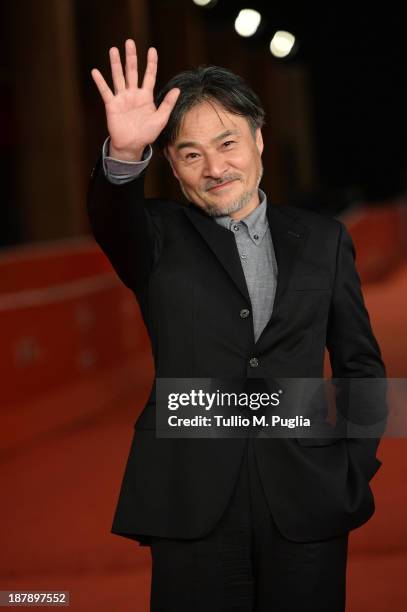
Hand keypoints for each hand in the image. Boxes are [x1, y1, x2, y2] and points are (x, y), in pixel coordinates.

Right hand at [91, 39, 179, 160]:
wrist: (132, 145)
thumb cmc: (147, 133)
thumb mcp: (161, 119)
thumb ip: (167, 104)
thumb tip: (177, 90)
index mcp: (146, 96)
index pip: (149, 76)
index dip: (151, 63)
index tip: (152, 50)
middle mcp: (133, 94)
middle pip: (132, 71)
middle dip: (131, 57)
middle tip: (130, 42)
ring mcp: (122, 98)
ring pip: (118, 77)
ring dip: (115, 64)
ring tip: (113, 50)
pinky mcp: (112, 105)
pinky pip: (105, 91)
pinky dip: (100, 82)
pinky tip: (95, 72)